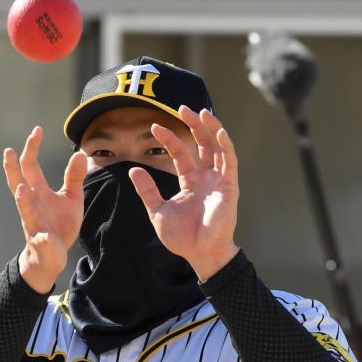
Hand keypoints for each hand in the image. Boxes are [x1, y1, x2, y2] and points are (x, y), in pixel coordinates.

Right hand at [3, 126, 87, 293]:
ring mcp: (33, 223)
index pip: (31, 166)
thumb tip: (80, 153)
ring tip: (21, 189)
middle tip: (9, 151)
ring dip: (23, 201)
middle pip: (18, 183)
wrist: (52, 256)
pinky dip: (43, 238)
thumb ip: (73, 178)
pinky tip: (45, 236)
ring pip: (25, 211)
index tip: (37, 130)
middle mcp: (31, 204)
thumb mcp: (71, 199)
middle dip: (13, 168)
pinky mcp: (42, 243)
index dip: (32, 148)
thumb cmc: (59, 225)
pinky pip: (41, 240)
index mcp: (38, 191)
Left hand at [128, 106, 238, 281]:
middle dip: (193, 125)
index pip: (180, 153)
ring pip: (217, 147)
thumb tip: (133, 169)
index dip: (169, 138)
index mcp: (190, 182)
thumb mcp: (158, 211)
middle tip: (181, 108)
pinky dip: (225, 145)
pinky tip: (218, 130)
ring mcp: (218, 180)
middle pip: (201, 144)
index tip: (154, 127)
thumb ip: (147, 190)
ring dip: (210, 128)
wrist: (199, 253)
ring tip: (200, 112)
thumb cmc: (181, 237)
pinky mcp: (229, 186)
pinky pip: (229, 161)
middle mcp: (205, 177)